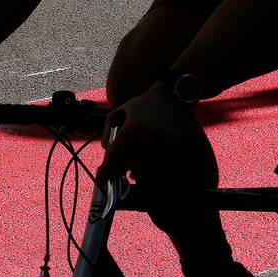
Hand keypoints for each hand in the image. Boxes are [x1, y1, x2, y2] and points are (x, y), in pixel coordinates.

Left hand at [97, 83, 213, 185]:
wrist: (173, 94)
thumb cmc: (143, 104)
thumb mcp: (121, 111)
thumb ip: (108, 130)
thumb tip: (105, 149)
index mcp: (132, 128)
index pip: (115, 155)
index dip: (106, 171)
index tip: (100, 182)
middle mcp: (148, 137)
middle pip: (129, 165)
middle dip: (123, 168)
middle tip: (120, 169)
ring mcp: (164, 143)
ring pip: (146, 168)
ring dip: (137, 169)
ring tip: (135, 164)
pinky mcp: (177, 146)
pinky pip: (161, 165)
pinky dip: (153, 168)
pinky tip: (150, 161)